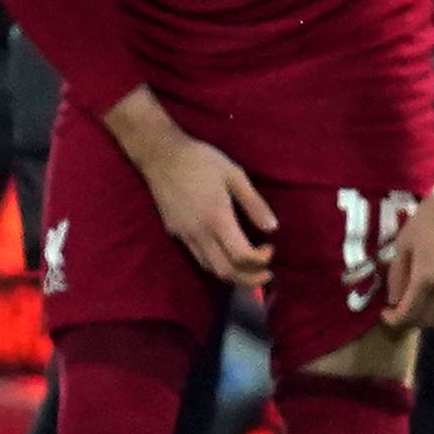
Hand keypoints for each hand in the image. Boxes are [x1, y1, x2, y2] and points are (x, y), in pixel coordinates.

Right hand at [111, 105, 275, 289]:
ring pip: (209, 268)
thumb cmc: (202, 161)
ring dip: (233, 275)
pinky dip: (216, 264)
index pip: (241, 256)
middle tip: (267, 273)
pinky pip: (197, 258)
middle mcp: (199, 232)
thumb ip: (254, 203)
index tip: (270, 248)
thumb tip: (273, 227)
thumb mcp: (235, 175)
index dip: (260, 261)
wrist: (161, 156)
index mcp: (217, 218)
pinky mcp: (174, 233)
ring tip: (251, 268)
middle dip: (249, 278)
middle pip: (225, 272)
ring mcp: (184, 235)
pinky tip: (228, 255)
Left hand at [380, 193, 433, 329]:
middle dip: (412, 320)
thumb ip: (397, 275)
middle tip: (402, 311)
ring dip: (433, 318)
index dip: (395, 319)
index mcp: (427, 277)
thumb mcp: (404, 243)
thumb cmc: (429, 217)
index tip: (386, 314)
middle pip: (430, 320)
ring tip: (422, 307)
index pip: (410, 313)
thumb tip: (395, 300)